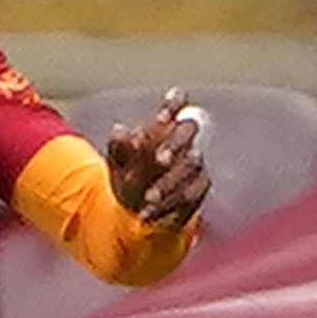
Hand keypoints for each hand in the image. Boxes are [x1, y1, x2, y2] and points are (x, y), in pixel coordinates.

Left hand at [105, 92, 210, 231]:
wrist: (137, 207)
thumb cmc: (128, 173)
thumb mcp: (117, 160)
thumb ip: (118, 146)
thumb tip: (119, 130)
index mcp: (163, 124)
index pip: (175, 103)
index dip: (173, 104)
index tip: (162, 114)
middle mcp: (184, 138)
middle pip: (189, 131)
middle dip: (176, 144)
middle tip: (160, 159)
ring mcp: (194, 163)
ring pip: (190, 168)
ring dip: (169, 183)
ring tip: (148, 199)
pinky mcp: (199, 187)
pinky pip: (190, 196)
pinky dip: (169, 206)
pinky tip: (150, 214)